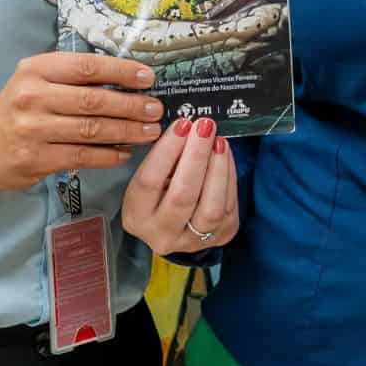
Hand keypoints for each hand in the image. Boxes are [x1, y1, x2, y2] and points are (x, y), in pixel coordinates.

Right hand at [0, 52, 162, 190]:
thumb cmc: (15, 110)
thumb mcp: (35, 82)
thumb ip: (71, 78)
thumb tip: (126, 78)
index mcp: (35, 70)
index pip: (86, 66)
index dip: (121, 72)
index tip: (148, 77)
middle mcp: (32, 97)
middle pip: (94, 100)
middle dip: (131, 105)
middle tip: (156, 109)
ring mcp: (33, 130)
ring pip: (92, 130)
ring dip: (127, 131)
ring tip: (150, 131)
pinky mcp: (35, 160)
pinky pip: (82, 156)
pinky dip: (108, 155)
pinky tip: (125, 152)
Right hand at [121, 117, 238, 256]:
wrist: (176, 227)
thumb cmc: (160, 194)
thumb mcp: (151, 178)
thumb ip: (165, 159)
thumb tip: (189, 129)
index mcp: (136, 217)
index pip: (149, 182)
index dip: (167, 150)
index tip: (182, 124)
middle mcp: (162, 234)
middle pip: (182, 196)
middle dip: (196, 156)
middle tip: (204, 127)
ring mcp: (193, 241)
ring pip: (211, 207)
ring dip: (217, 168)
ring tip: (218, 141)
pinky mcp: (221, 236)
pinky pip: (229, 205)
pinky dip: (229, 176)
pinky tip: (224, 155)